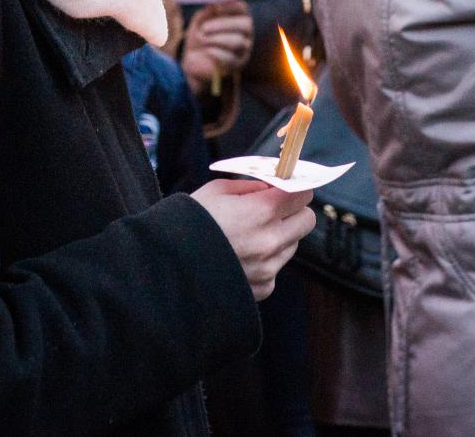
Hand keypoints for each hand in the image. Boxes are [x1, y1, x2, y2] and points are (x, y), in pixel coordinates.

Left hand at [180, 1, 253, 91]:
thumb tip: (212, 4)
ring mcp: (244, 49)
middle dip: (224, 24)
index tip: (216, 6)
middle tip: (205, 27)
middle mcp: (245, 32)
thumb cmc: (200, 36)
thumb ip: (206, 12)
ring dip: (217, 39)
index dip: (230, 5)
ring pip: (238, 42)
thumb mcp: (200, 21)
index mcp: (238, 16)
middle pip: (245, 24)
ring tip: (202, 39)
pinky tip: (206, 51)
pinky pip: (231, 58)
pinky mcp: (237, 64)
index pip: (242, 8)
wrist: (194, 60)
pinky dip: (216, 53)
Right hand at [192, 177, 315, 299]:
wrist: (167, 267)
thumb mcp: (216, 191)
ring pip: (293, 245)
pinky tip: (240, 257)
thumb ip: (251, 186)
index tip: (286, 189)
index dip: (295, 188)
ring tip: (249, 236)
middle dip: (294, 211)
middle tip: (273, 210)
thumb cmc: (189, 223)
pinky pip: (276, 268)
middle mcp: (271, 241)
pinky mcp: (263, 288)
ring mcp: (269, 267)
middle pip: (307, 220)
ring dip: (280, 237)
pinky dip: (265, 261)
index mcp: (262, 211)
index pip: (303, 194)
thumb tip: (271, 186)